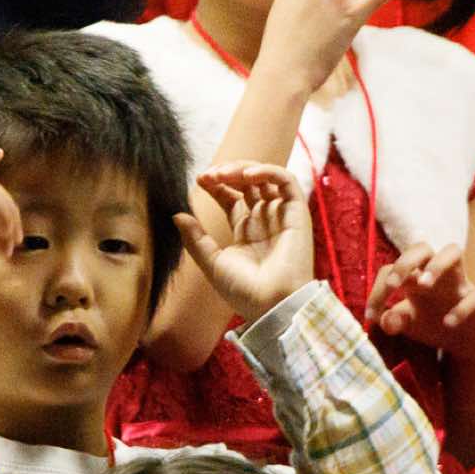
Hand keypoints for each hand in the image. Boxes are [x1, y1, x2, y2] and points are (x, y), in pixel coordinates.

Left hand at [175, 162, 313, 326]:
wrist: (272, 304)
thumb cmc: (244, 291)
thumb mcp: (212, 263)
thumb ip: (195, 239)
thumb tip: (177, 215)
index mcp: (246, 232)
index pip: (231, 197)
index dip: (216, 185)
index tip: (199, 180)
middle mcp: (264, 221)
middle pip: (247, 184)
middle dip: (227, 173)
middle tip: (208, 175)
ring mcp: (280, 215)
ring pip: (265, 178)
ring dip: (244, 169)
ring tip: (223, 174)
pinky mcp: (297, 213)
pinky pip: (287, 181)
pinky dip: (268, 171)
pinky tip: (247, 175)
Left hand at [364, 241, 474, 359]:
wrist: (467, 341)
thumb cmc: (434, 324)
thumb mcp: (408, 324)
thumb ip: (393, 321)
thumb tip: (383, 321)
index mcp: (415, 277)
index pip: (392, 269)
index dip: (378, 289)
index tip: (371, 316)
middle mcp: (437, 274)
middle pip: (422, 247)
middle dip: (405, 261)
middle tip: (394, 285)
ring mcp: (460, 284)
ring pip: (453, 251)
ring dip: (437, 265)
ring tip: (424, 285)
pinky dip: (461, 308)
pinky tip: (448, 323)